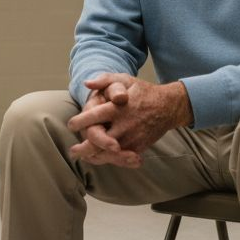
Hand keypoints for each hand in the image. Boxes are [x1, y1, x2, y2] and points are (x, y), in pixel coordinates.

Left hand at [67, 74, 191, 163]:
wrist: (169, 107)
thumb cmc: (142, 92)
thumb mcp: (125, 79)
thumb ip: (105, 80)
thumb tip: (87, 84)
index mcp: (117, 108)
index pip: (94, 117)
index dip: (79, 122)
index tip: (71, 125)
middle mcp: (124, 125)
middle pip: (98, 141)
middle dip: (83, 148)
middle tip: (73, 151)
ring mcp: (132, 138)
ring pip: (108, 154)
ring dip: (94, 157)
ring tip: (84, 156)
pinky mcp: (139, 147)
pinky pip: (121, 158)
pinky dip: (108, 160)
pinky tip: (99, 158)